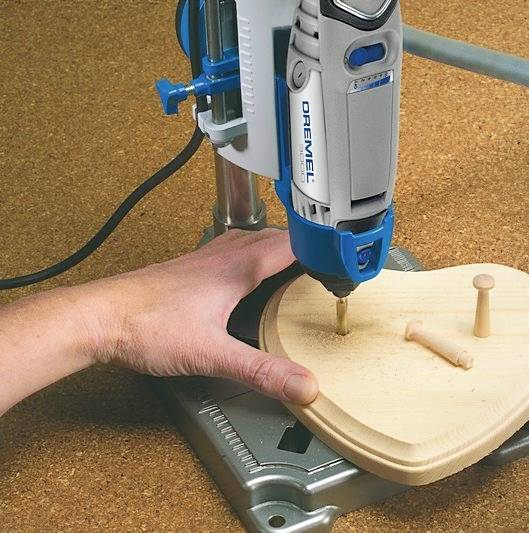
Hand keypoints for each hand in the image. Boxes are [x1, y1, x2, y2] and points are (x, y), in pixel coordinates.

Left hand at [77, 229, 317, 403]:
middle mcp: (221, 256)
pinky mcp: (186, 269)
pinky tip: (242, 273)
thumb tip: (304, 384)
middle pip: (273, 237)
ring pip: (249, 239)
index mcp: (236, 268)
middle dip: (302, 245)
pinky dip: (249, 254)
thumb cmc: (145, 327)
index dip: (319, 248)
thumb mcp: (212, 355)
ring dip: (275, 245)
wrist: (96, 318)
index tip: (340, 258)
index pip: (290, 243)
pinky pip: (228, 250)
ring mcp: (201, 260)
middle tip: (323, 260)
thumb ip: (261, 371)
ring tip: (292, 259)